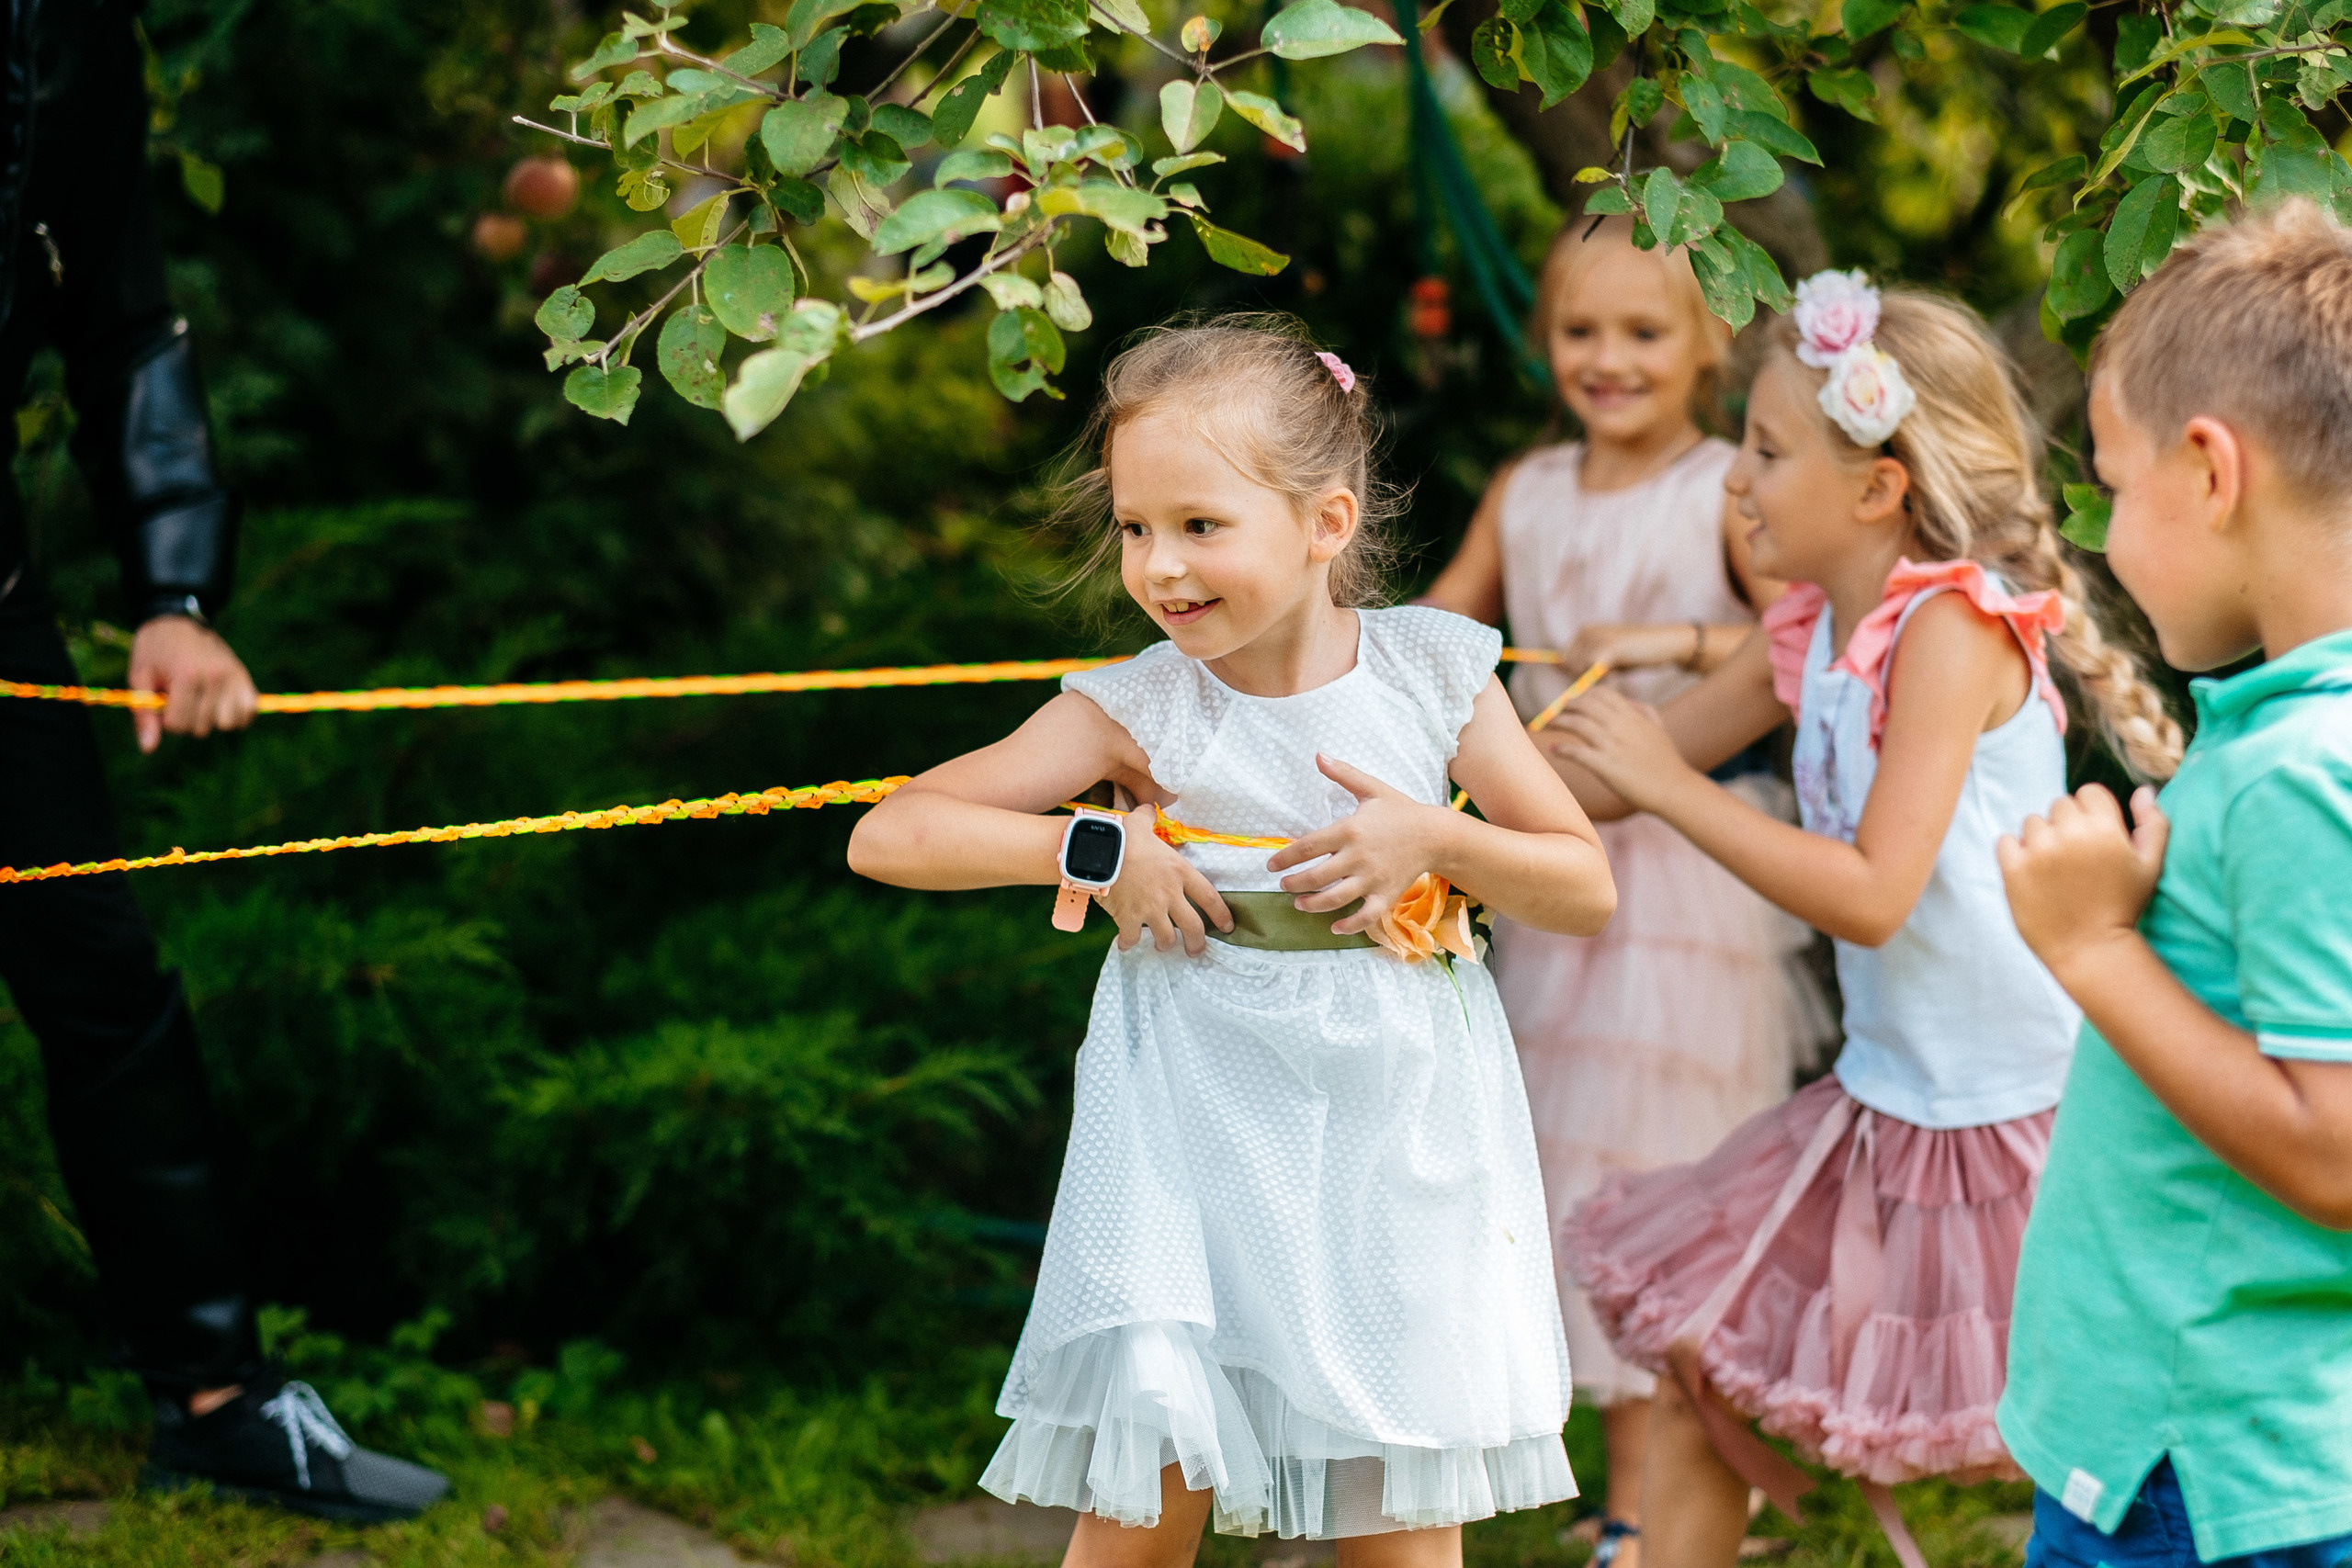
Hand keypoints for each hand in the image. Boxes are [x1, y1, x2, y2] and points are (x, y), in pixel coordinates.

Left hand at [129, 616, 258, 753]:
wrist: (177, 621)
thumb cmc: (154, 651)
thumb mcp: (140, 678)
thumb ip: (144, 714)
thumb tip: (148, 749)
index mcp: (186, 676)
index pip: (178, 725)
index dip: (165, 720)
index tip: (162, 702)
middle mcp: (215, 677)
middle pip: (201, 728)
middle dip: (186, 719)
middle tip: (180, 697)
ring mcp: (233, 677)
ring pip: (227, 724)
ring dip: (211, 719)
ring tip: (200, 701)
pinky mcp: (244, 677)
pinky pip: (248, 712)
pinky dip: (236, 715)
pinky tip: (220, 705)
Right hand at [1097, 801, 1232, 955]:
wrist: (1098, 853)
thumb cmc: (1122, 837)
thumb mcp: (1140, 823)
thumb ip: (1149, 818)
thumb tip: (1150, 808)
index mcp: (1179, 872)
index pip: (1209, 897)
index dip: (1221, 914)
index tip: (1227, 927)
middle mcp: (1169, 894)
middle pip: (1193, 927)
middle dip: (1197, 943)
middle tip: (1196, 951)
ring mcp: (1150, 909)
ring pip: (1166, 938)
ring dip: (1164, 945)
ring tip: (1162, 946)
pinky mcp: (1128, 918)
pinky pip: (1132, 938)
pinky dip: (1128, 943)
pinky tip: (1125, 944)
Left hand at [1264, 756, 1450, 935]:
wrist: (1436, 834)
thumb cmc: (1401, 811)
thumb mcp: (1371, 789)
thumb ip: (1343, 774)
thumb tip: (1318, 755)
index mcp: (1349, 830)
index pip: (1307, 847)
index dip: (1284, 858)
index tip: (1271, 866)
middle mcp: (1357, 857)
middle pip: (1316, 877)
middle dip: (1293, 884)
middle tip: (1283, 886)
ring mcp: (1372, 878)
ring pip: (1335, 899)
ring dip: (1312, 905)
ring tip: (1300, 904)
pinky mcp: (1387, 894)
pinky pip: (1366, 916)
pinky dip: (1349, 926)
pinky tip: (1335, 927)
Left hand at [1543, 687, 1691, 812]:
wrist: (1675, 789)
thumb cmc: (1666, 762)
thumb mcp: (1659, 729)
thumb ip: (1645, 711)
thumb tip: (1629, 701)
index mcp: (1632, 716)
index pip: (1602, 693)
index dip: (1582, 694)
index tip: (1570, 701)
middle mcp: (1621, 726)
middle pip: (1585, 704)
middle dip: (1565, 705)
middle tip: (1552, 712)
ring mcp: (1613, 745)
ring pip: (1577, 724)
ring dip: (1557, 722)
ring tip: (1546, 726)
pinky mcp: (1606, 766)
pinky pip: (1577, 752)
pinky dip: (1562, 748)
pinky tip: (1554, 750)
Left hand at [1563, 622, 1697, 670]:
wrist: (1666, 644)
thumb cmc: (1636, 655)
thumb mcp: (1606, 660)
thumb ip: (1583, 663)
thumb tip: (1554, 666)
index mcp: (1583, 632)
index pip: (1565, 663)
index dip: (1580, 675)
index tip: (1601, 674)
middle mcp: (1586, 632)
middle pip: (1571, 670)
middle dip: (1587, 678)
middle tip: (1611, 673)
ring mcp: (1596, 638)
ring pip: (1581, 674)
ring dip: (1597, 680)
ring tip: (1616, 671)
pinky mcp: (1608, 648)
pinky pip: (1592, 674)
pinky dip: (1604, 680)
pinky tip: (1617, 672)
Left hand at [1997, 783, 2169, 978]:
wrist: (2090, 950)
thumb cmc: (2123, 907)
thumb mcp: (2151, 866)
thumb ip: (2153, 823)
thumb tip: (2142, 790)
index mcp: (2105, 828)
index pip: (2088, 792)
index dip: (2092, 814)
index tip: (2094, 840)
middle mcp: (2070, 833)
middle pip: (2060, 805)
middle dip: (2067, 826)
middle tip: (2076, 860)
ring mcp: (2039, 850)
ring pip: (2033, 822)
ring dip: (2041, 839)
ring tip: (2056, 870)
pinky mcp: (2013, 868)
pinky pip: (2006, 841)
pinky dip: (2015, 853)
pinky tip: (2033, 874)